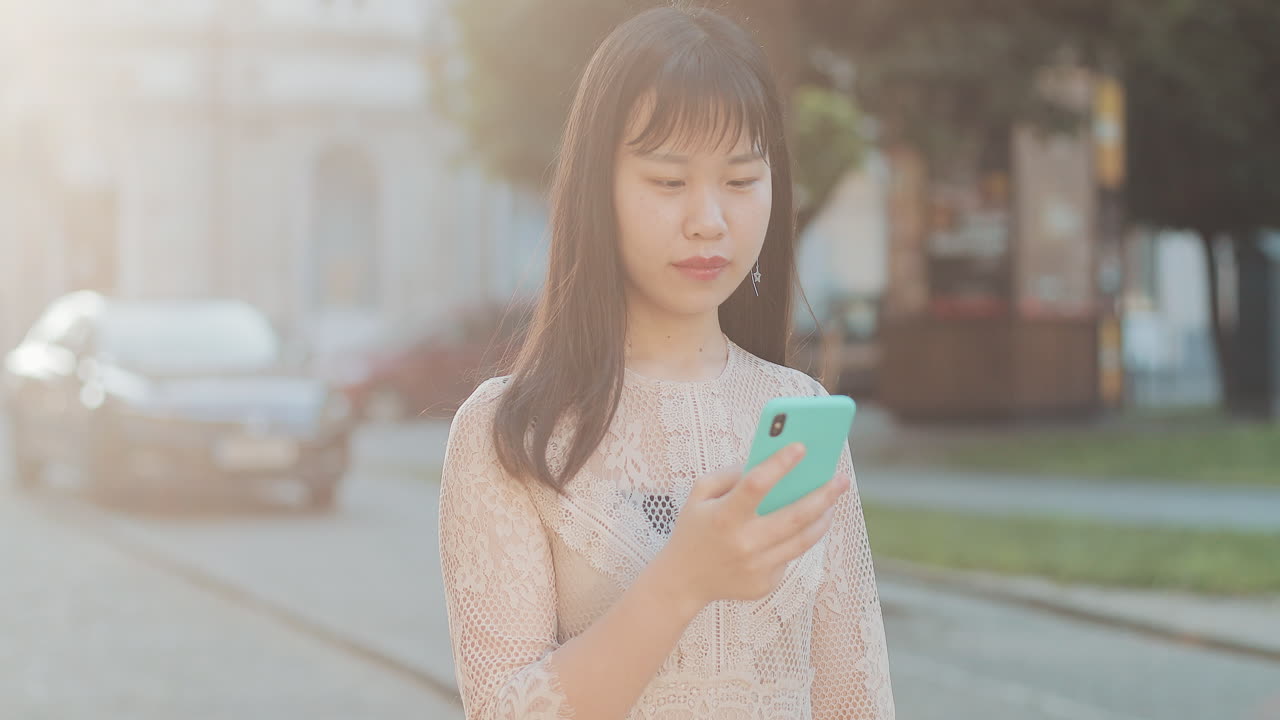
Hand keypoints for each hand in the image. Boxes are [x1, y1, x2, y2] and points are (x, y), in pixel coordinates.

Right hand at [657, 443, 849, 605]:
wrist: (682, 582)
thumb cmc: (693, 530)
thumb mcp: (699, 495)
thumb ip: (729, 475)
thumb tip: (767, 463)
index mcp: (724, 516)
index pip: (756, 485)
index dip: (780, 464)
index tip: (802, 446)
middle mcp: (743, 543)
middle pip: (794, 516)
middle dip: (823, 495)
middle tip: (840, 479)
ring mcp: (756, 567)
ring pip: (802, 540)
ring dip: (822, 518)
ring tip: (832, 502)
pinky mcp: (764, 584)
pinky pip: (789, 557)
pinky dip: (797, 539)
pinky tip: (804, 526)